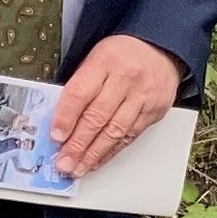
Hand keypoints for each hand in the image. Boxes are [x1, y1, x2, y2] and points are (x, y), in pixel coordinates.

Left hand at [52, 33, 180, 176]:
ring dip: (94, 153)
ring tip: (78, 167)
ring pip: (115, 131)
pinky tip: (98, 160)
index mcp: (105, 61)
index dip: (66, 117)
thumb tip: (59, 123)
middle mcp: (127, 79)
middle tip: (64, 163)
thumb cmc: (121, 56)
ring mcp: (144, 96)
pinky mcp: (155, 111)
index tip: (56, 137)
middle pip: (98, 117)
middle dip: (78, 144)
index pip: (80, 93)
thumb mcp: (95, 59)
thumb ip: (79, 86)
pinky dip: (112, 151)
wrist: (160, 49)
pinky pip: (131, 136)